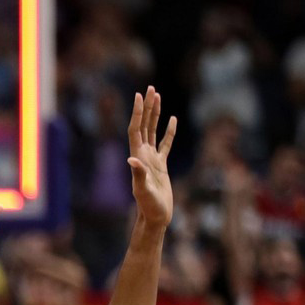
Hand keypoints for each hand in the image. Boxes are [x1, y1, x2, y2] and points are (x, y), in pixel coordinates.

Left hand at [128, 87, 177, 227]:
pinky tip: (172, 119)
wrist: (155, 216)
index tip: (139, 95)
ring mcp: (152, 159)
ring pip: (154, 130)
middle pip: (144, 125)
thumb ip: (138, 175)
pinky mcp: (161, 165)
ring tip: (158, 96)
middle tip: (150, 88)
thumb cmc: (148, 206)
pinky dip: (169, 131)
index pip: (136, 129)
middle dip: (146, 107)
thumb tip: (131, 161)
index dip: (137, 112)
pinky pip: (165, 143)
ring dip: (155, 114)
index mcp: (137, 157)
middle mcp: (142, 155)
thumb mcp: (143, 190)